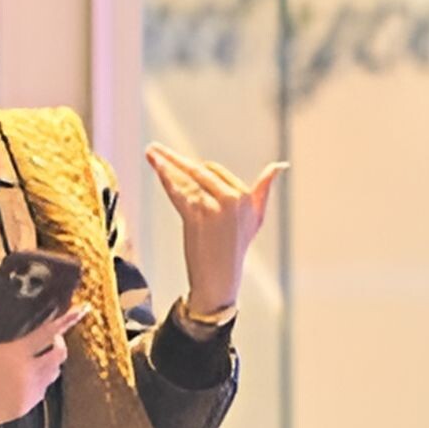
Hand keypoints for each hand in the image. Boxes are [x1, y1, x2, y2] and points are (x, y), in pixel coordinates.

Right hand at [0, 279, 86, 427]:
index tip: (82, 309)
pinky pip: (42, 391)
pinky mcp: (23, 408)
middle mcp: (26, 374)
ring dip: (52, 361)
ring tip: (38, 353)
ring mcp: (26, 393)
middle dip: (60, 341)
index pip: (49, 332)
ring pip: (53, 373)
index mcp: (13, 353)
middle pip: (59, 354)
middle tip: (50, 334)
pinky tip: (27, 373)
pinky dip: (41, 379)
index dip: (68, 319)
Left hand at [146, 143, 286, 314]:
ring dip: (164, 164)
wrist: (219, 278)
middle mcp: (232, 198)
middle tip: (154, 149)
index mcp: (246, 196)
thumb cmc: (235, 248)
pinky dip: (164, 178)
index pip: (215, 171)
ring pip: (185, 180)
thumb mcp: (256, 218)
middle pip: (198, 171)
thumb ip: (264, 189)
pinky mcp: (197, 217)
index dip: (194, 168)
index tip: (174, 162)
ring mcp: (214, 207)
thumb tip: (279, 166)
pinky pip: (177, 192)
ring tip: (149, 152)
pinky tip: (155, 166)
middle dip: (174, 159)